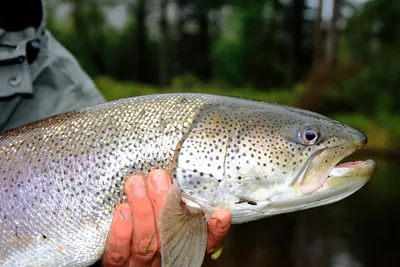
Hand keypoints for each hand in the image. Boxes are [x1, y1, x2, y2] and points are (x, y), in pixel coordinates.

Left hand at [101, 170, 230, 266]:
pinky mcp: (118, 263)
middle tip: (158, 177)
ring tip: (135, 183)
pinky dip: (122, 231)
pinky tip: (123, 209)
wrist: (118, 252)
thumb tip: (199, 183)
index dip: (216, 230)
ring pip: (146, 243)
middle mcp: (166, 256)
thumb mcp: (169, 214)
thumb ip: (181, 201)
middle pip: (172, 237)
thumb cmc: (150, 224)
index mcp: (182, 245)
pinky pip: (120, 253)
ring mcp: (141, 263)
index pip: (206, 242)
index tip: (221, 214)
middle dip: (165, 205)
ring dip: (142, 210)